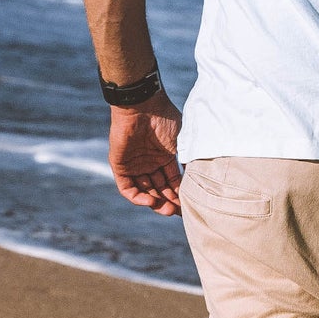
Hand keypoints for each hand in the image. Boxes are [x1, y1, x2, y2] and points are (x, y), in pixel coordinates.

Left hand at [108, 91, 182, 214]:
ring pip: (144, 191)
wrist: (142, 105)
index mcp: (165, 156)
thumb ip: (188, 160)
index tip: (189, 207)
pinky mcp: (120, 165)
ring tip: (167, 210)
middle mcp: (150, 162)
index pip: (173, 182)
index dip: (180, 195)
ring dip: (155, 203)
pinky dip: (138, 197)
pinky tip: (150, 201)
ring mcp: (135, 164)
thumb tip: (198, 181)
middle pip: (159, 189)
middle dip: (169, 202)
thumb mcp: (183, 142)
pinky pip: (127, 188)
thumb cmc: (165, 119)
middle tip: (178, 212)